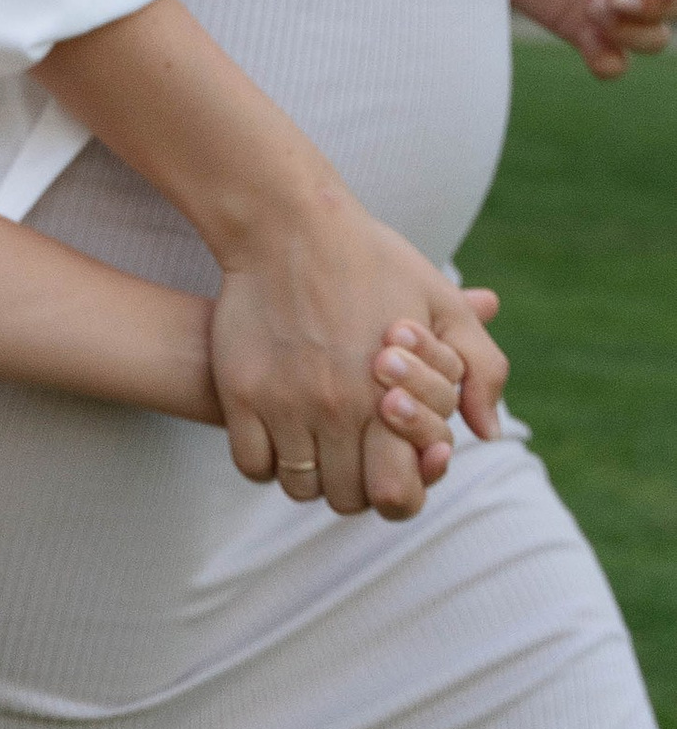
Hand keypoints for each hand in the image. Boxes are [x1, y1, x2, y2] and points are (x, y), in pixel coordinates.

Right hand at [209, 206, 504, 516]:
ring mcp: (285, 405)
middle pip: (345, 499)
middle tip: (355, 456)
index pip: (397, 493)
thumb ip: (480, 371)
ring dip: (312, 478)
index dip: (400, 491)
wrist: (290, 229)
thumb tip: (487, 434)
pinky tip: (280, 437)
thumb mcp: (442, 306)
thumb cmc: (372, 264)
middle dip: (356, 486)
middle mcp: (337, 409)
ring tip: (319, 447)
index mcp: (391, 396)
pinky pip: (253, 465)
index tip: (396, 463)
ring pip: (299, 487)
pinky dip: (267, 464)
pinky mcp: (241, 395)